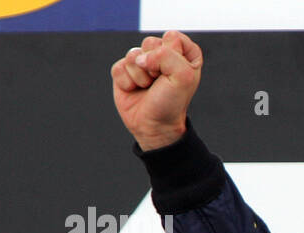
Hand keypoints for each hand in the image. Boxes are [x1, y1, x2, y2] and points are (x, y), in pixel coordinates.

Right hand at [110, 30, 202, 151]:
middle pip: (150, 42)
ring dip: (140, 75)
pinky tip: (135, 90)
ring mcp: (142, 62)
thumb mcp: (182, 77)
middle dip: (153, 65)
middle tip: (159, 81)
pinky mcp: (124, 71)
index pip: (173, 37)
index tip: (176, 74)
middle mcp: (163, 55)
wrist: (154, 126)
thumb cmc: (171, 102)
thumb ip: (167, 55)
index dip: (172, 56)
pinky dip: (126, 82)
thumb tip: (139, 57)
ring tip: (147, 87)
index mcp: (184, 54)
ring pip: (133, 54)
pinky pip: (119, 66)